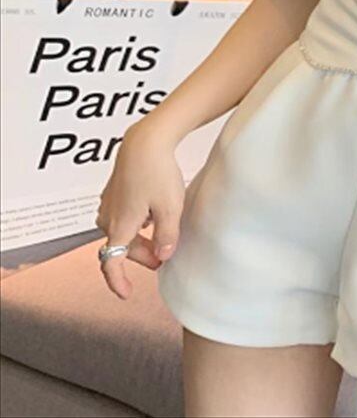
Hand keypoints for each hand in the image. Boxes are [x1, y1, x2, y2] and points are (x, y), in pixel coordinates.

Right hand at [95, 119, 184, 299]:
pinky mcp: (114, 191)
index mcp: (120, 225)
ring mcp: (109, 203)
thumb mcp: (170, 208)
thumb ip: (167, 236)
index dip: (117, 281)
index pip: (111, 262)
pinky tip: (152, 215)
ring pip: (122, 231)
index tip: (126, 293)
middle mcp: (108, 216)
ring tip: (161, 234)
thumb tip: (164, 257)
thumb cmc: (158, 171)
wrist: (146, 140)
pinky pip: (122, 216)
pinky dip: (136, 223)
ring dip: (139, 239)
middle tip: (164, 257)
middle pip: (121, 247)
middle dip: (142, 256)